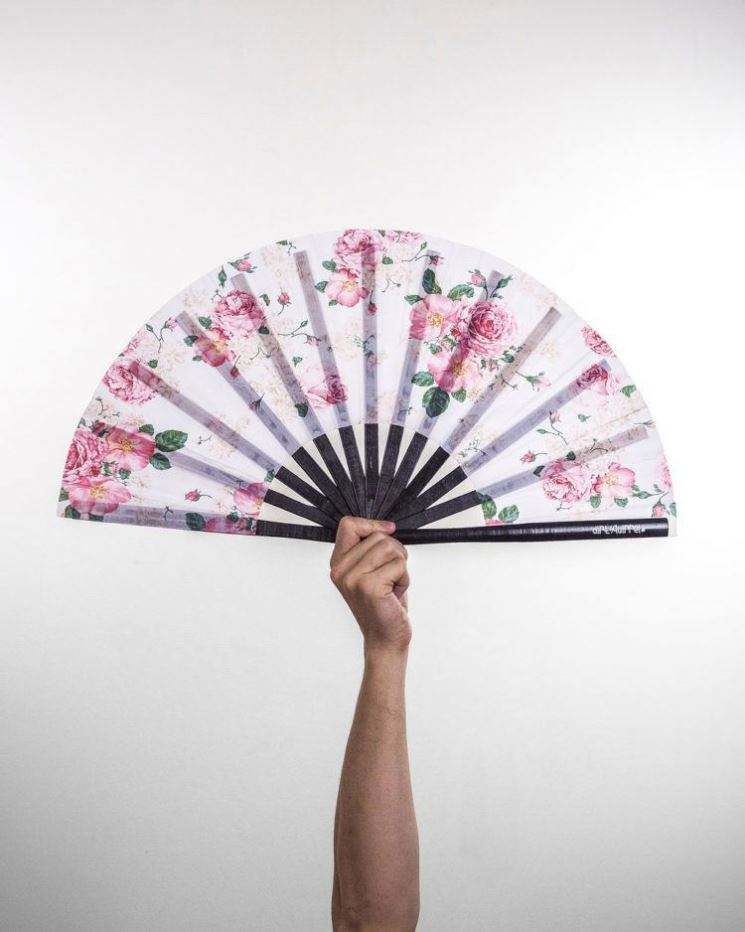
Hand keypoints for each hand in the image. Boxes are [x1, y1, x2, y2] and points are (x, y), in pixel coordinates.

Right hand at [330, 517, 410, 653]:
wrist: (385, 639)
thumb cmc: (384, 604)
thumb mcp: (372, 570)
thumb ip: (371, 548)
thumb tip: (387, 526)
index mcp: (337, 563)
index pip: (348, 524)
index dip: (372, 524)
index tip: (388, 530)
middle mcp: (340, 570)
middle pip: (378, 536)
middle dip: (394, 553)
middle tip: (389, 577)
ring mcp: (352, 578)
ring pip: (391, 548)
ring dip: (400, 567)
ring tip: (391, 586)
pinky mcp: (369, 586)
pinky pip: (399, 564)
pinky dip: (404, 579)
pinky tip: (394, 595)